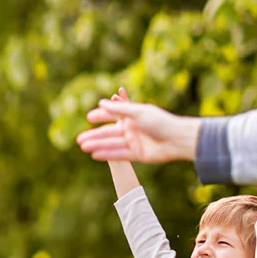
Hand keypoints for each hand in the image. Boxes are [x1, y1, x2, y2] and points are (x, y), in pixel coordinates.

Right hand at [77, 96, 199, 165]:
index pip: (113, 115)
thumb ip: (119, 109)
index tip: (88, 117)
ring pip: (112, 144)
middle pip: (109, 133)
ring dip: (98, 145)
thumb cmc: (160, 122)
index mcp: (133, 117)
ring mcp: (134, 142)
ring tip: (83, 147)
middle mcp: (132, 129)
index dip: (101, 116)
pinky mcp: (138, 155)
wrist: (177, 139)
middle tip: (79, 139)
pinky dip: (107, 154)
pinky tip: (95, 155)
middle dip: (95, 135)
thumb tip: (101, 102)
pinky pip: (120, 154)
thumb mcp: (138, 112)